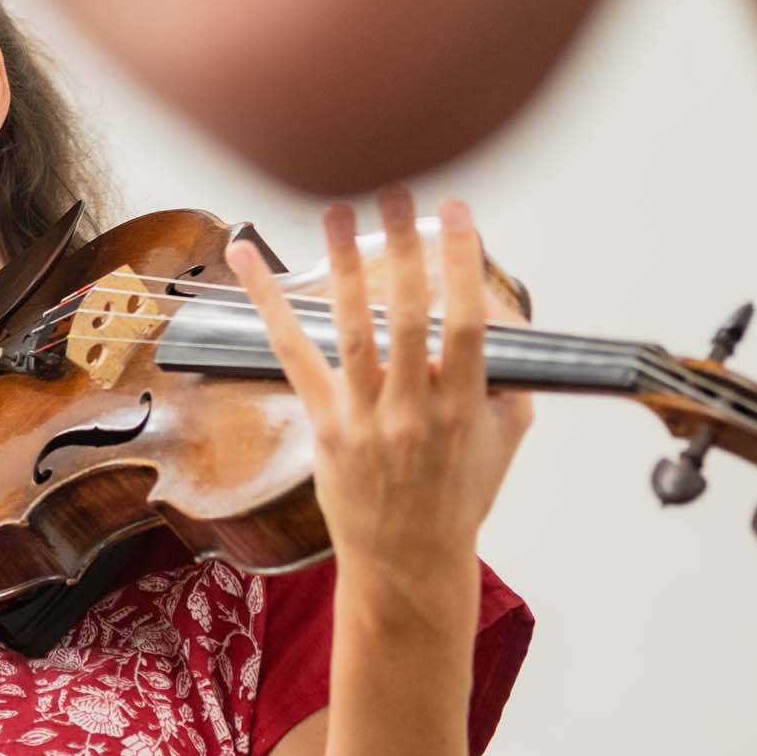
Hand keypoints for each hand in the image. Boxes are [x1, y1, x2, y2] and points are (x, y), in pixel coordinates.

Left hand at [225, 189, 531, 596]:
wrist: (409, 562)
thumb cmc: (460, 496)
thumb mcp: (506, 439)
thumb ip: (510, 376)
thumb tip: (505, 316)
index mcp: (464, 409)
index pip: (467, 326)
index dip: (461, 266)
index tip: (458, 214)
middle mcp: (412, 411)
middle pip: (406, 318)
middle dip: (401, 251)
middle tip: (396, 193)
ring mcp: (363, 418)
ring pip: (351, 330)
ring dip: (343, 265)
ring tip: (336, 210)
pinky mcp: (323, 423)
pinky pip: (292, 353)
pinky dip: (267, 303)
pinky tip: (246, 259)